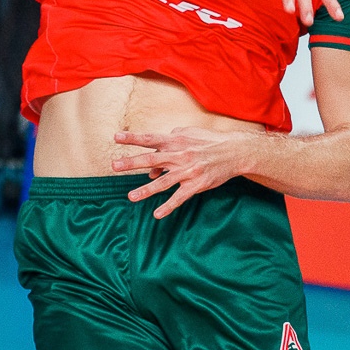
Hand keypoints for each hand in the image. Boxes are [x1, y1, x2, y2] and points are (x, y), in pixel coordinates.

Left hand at [111, 127, 255, 217]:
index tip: (116, 137)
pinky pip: (180, 197)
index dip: (133, 138)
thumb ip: (169, 144)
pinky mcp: (197, 184)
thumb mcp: (189, 135)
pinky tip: (157, 214)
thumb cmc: (209, 142)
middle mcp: (181, 155)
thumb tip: (152, 165)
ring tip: (131, 197)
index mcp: (177, 140)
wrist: (235, 152)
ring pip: (164, 182)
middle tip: (114, 165)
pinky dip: (169, 206)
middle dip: (132, 162)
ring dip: (146, 190)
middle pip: (152, 159)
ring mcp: (189, 171)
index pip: (151, 138)